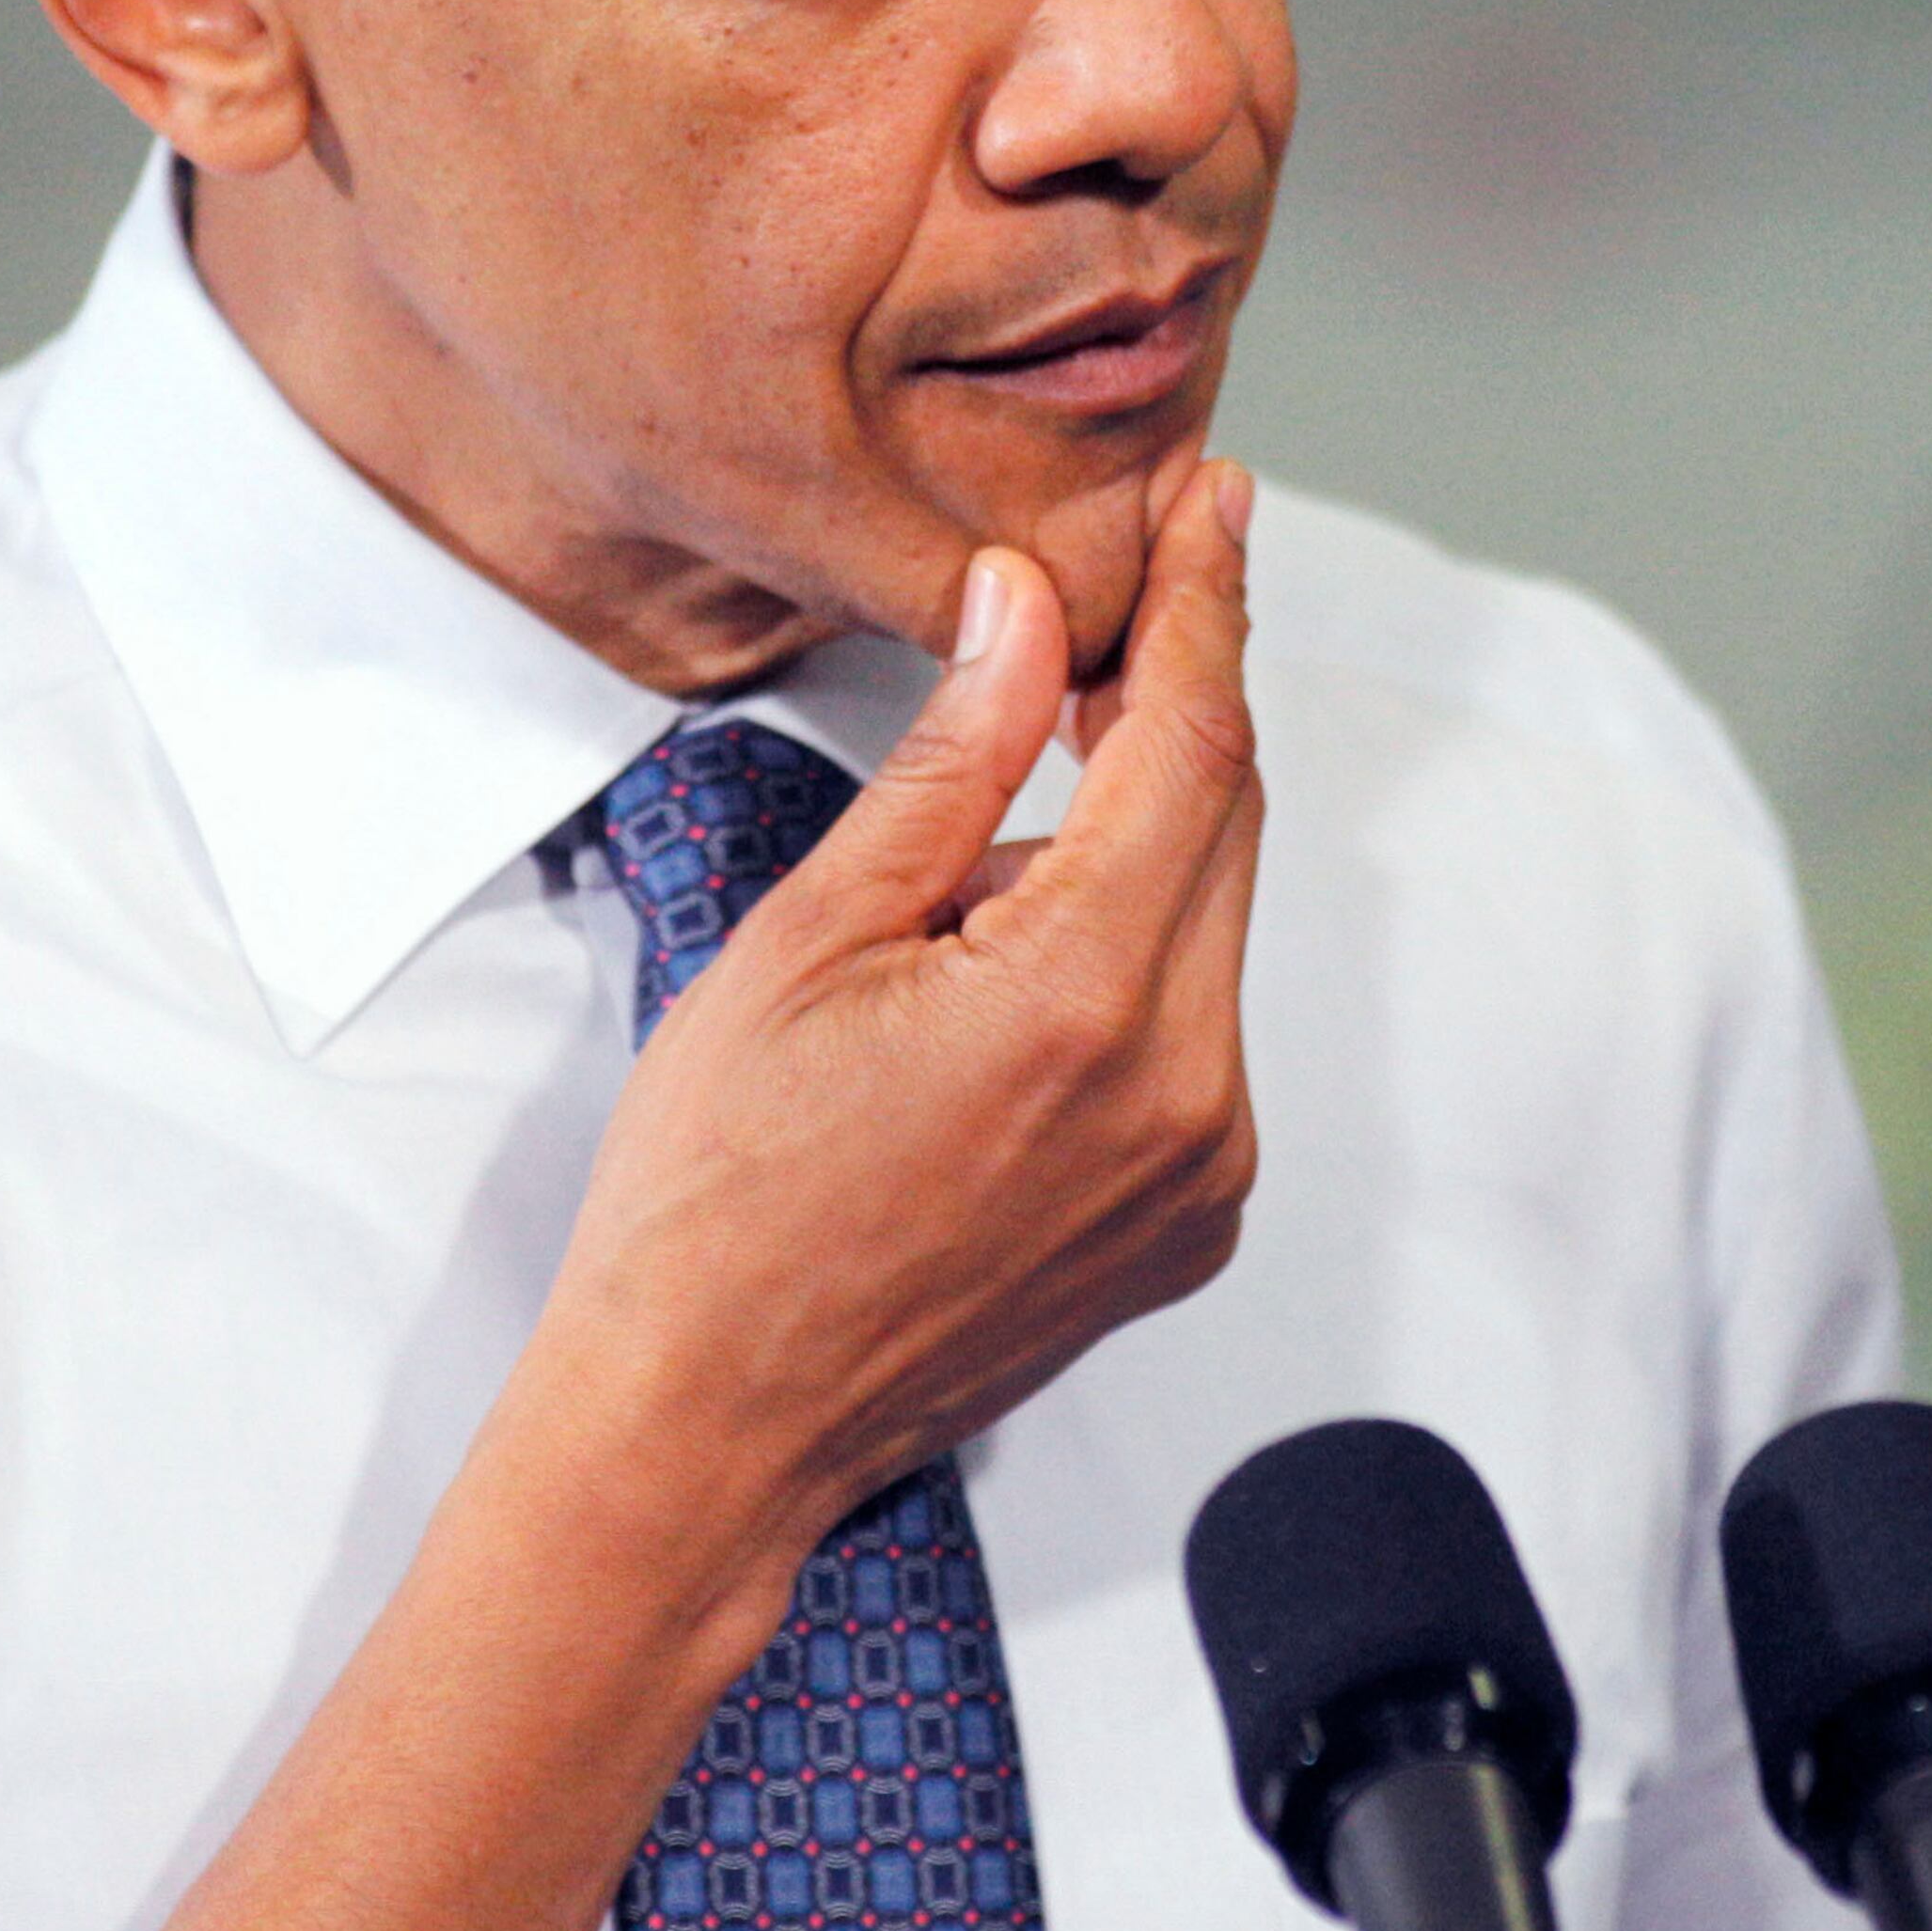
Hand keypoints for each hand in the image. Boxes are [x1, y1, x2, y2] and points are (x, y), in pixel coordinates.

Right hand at [522, 449, 1262, 1629]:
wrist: (707, 1425)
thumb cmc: (714, 1199)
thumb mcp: (810, 938)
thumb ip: (950, 762)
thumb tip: (1027, 610)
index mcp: (1085, 998)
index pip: (1192, 744)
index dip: (1206, 604)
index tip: (1218, 505)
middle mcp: (1183, 1091)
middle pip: (1224, 827)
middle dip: (1172, 706)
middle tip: (1109, 604)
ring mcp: (1200, 1172)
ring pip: (1206, 932)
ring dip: (1123, 858)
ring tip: (947, 910)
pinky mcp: (1190, 1224)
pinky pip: (1190, 1037)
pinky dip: (1122, 972)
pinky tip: (987, 1002)